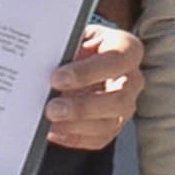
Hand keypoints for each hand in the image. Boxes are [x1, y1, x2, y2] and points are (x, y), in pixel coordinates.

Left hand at [45, 23, 143, 153]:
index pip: (115, 61)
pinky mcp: (114, 125)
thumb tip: (41, 58)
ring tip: (49, 122)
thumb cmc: (80, 45)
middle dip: (82, 107)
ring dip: (76, 126)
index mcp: (127, 49)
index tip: (57, 78)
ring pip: (109, 124)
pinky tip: (53, 131)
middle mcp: (132, 79)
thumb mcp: (75, 35)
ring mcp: (126, 106)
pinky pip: (98, 139)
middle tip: (52, 108)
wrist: (81, 59)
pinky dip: (73, 138)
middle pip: (117, 99)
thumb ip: (65, 45)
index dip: (87, 72)